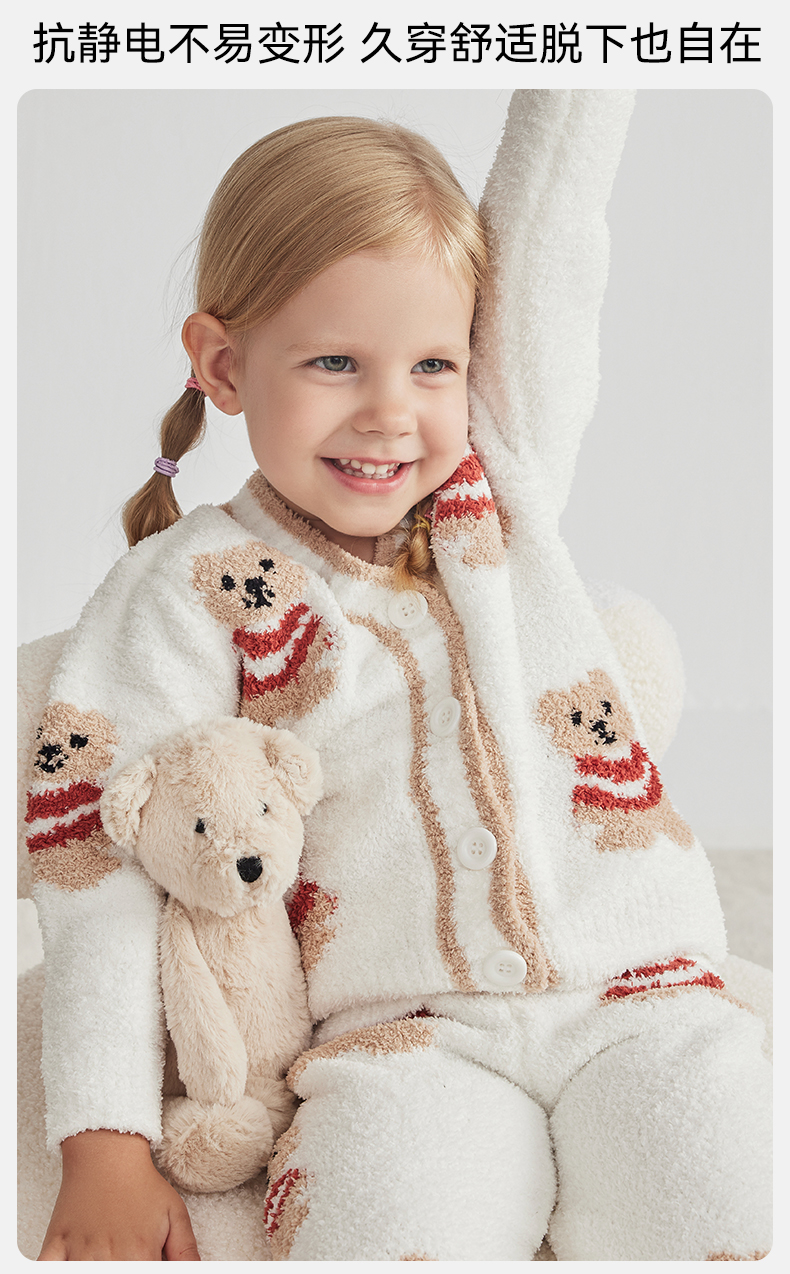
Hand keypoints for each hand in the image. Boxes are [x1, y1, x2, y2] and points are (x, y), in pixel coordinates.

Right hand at [38, 1129, 200, 1260]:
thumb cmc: (142, 1183)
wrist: (108, 1151)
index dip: (145, 1271)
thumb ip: (186, 1253)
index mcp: (140, 1258)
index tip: (142, 1263)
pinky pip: (46, 1270)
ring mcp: (79, 1254)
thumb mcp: (175, 1214)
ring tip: (105, 1257)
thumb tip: (197, 1273)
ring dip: (92, 1268)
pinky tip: (69, 1264)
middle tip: (124, 1256)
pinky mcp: (54, 1246)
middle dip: (120, 1269)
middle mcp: (109, 1260)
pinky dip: (53, 1271)